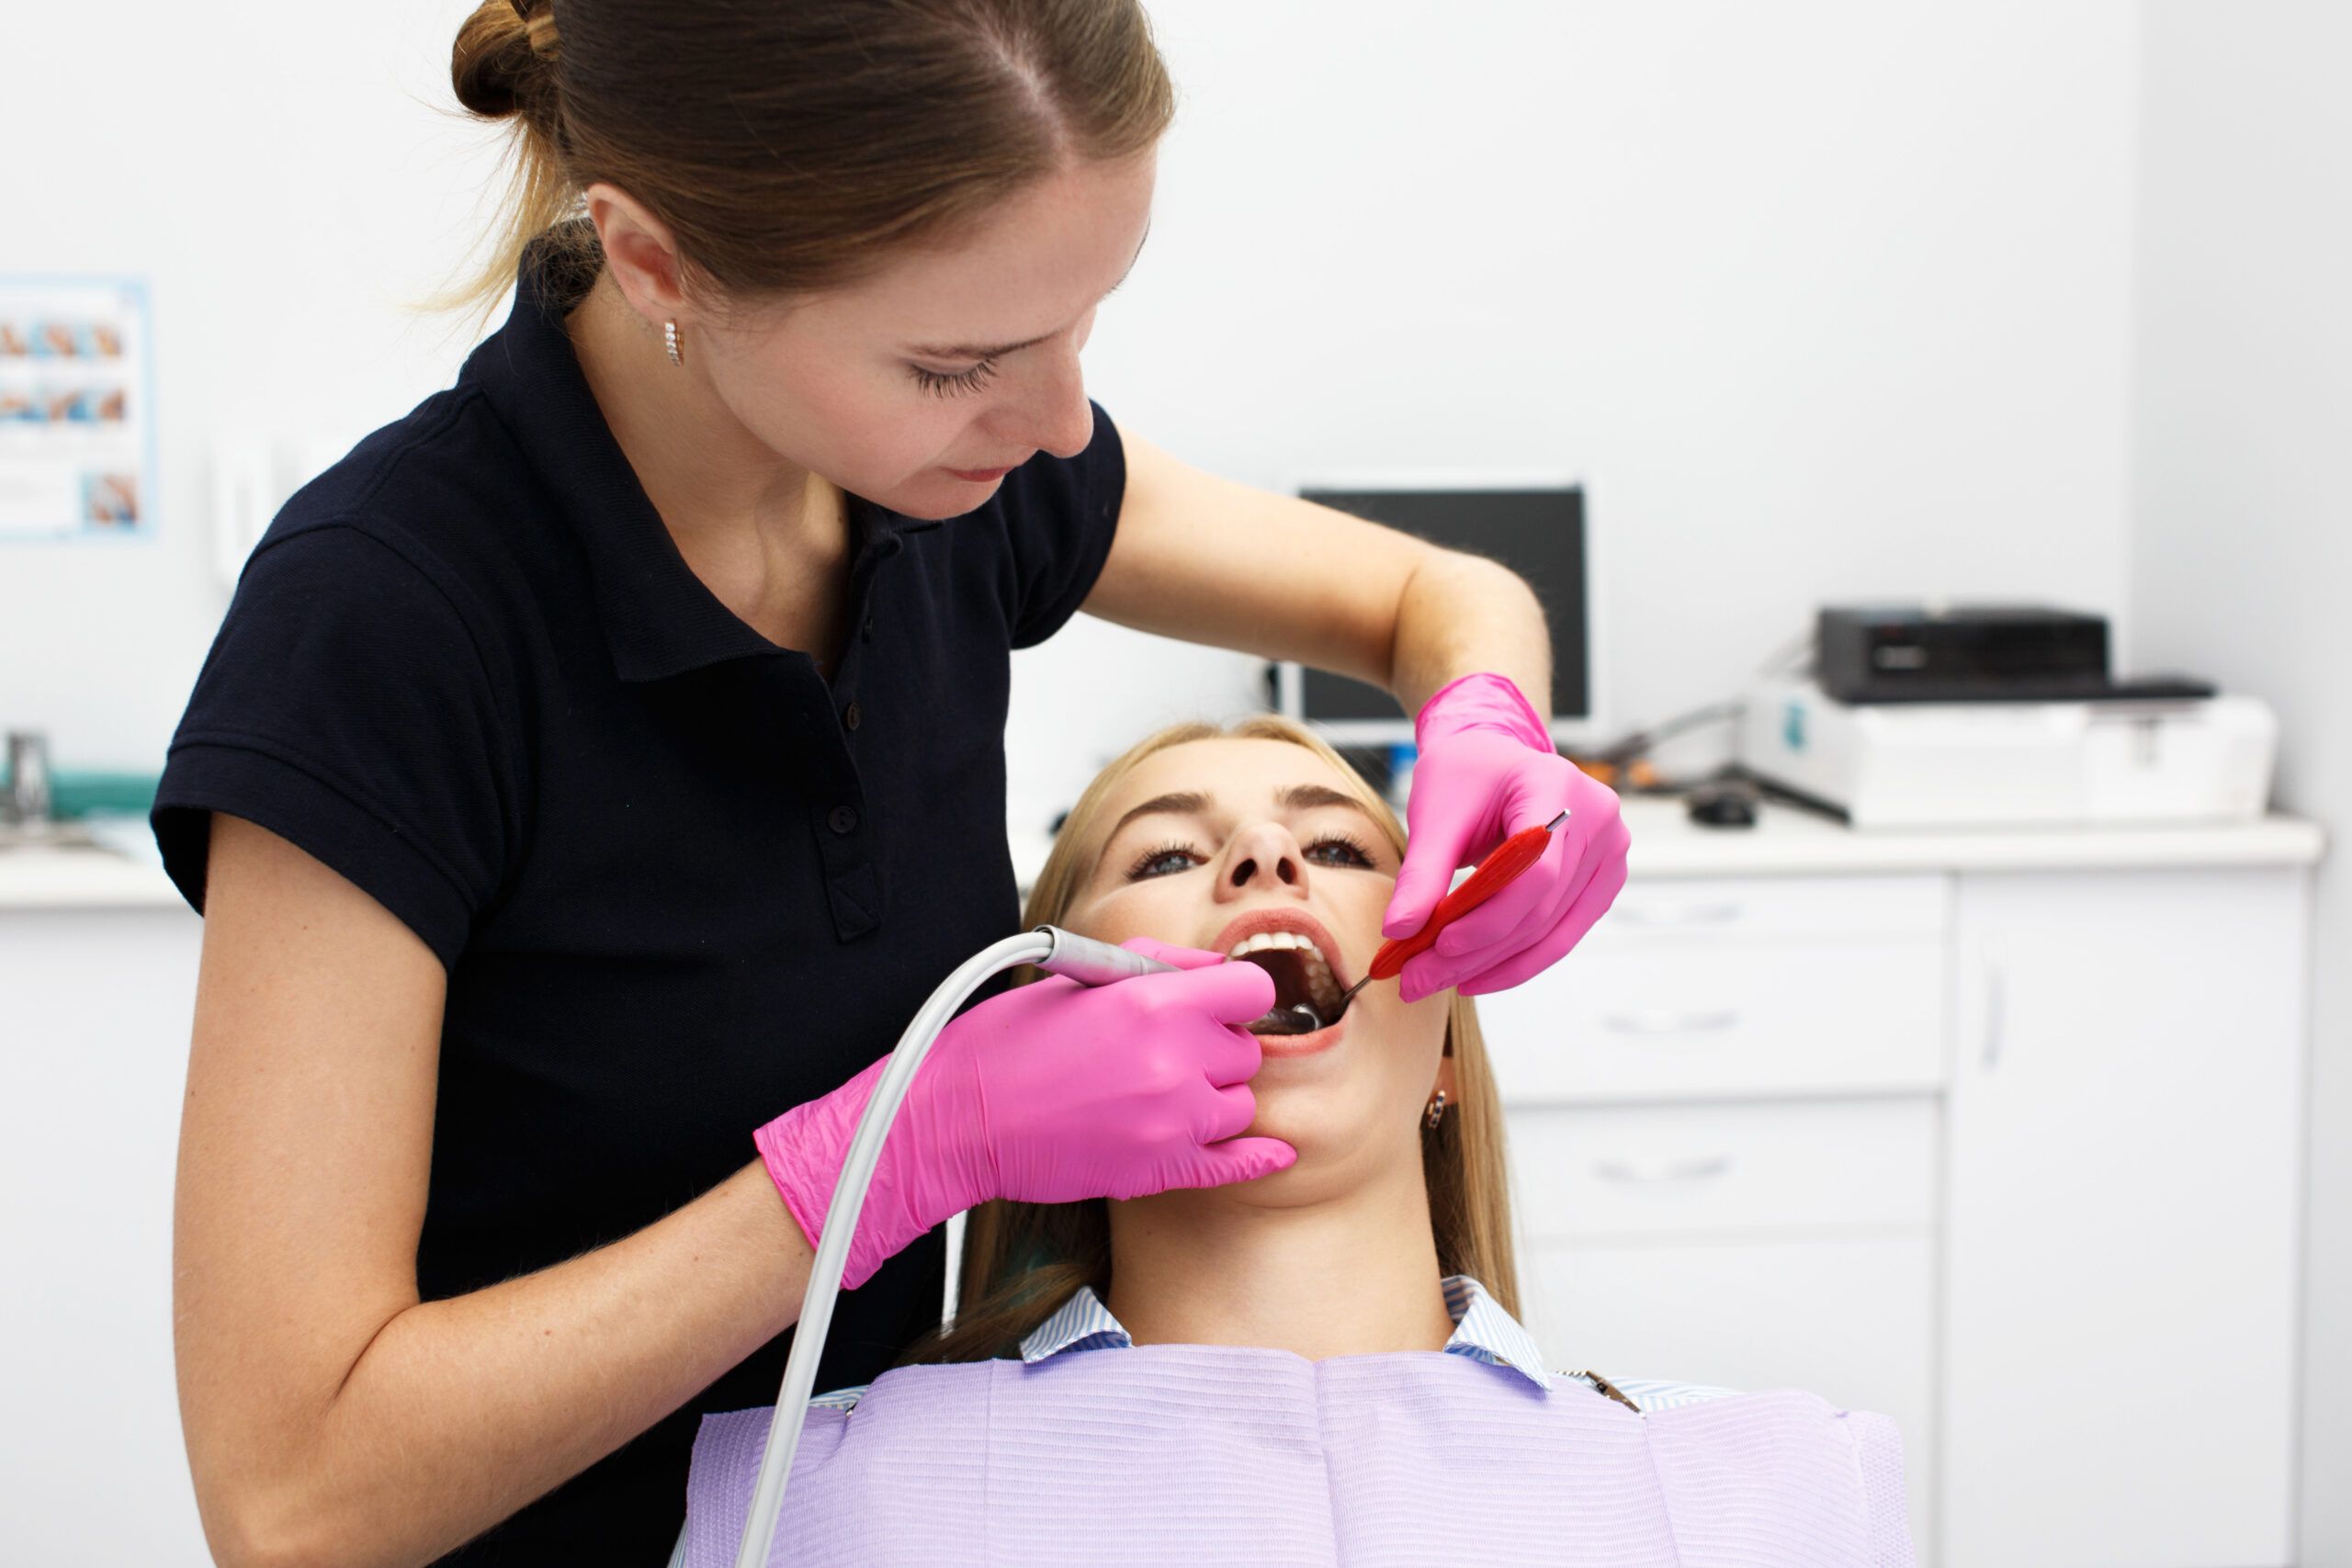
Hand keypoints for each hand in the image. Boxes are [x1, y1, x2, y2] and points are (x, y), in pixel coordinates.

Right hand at [754, 938, 1292, 1287]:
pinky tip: (1271, 1151)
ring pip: (1239, 1105)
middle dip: (1216, 1048)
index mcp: (1156, 1003)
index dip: (1235, 995)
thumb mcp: (1081, 976)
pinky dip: (1257, 1157)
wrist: (958, 1118)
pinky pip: (1235, 1164)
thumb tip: (1218, 967)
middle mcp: (1174, 1061)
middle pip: (1247, 1052)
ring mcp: (1171, 1122)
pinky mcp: (1158, 1170)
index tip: (1218, 1003)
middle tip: (1168, 1050)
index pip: (1254, 990)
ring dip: (1213, 1097)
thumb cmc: (1009, 1041)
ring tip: (1160, 1092)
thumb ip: (1160, 964)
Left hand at [1383, 673, 1630, 1001]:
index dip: (1489, 918)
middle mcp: (1598, 819)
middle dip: (1477, 952)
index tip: (1438, 944)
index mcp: (1558, 786)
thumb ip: (1421, 873)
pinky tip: (1475, 975)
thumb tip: (1399, 931)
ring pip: (1552, 931)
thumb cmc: (1466, 775)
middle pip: (1542, 908)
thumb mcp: (1436, 814)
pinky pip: (1562, 933)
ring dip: (1493, 965)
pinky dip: (1518, 959)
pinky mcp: (1603, 879)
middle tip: (1418, 979)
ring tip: (1436, 982)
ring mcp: (1610, 852)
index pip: (1537, 873)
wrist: (1494, 758)